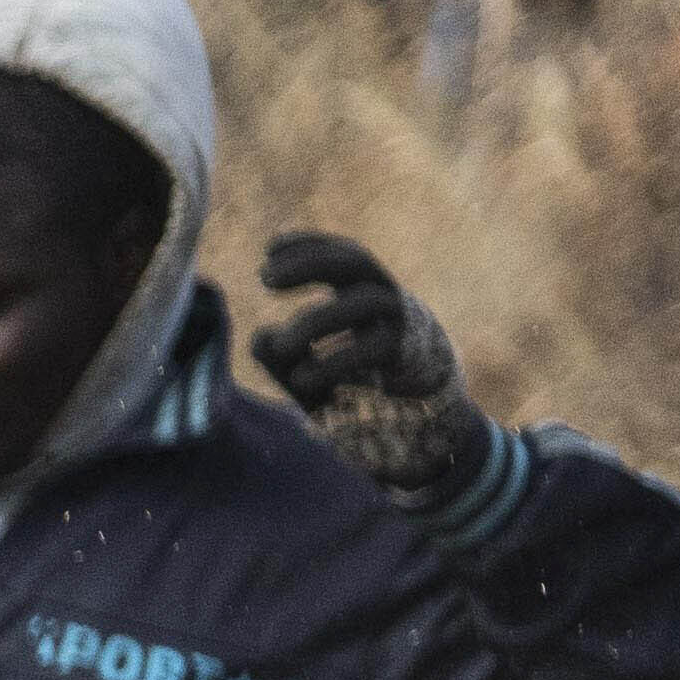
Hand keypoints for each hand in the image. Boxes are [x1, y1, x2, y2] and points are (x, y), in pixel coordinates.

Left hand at [251, 226, 485, 500]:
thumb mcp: (311, 377)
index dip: (310, 244)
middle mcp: (389, 304)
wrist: (420, 435)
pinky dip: (334, 361)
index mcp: (368, 297)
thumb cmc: (361, 397)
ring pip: (365, 302)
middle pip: (357, 262)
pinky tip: (302, 379)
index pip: (342, 256)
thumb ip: (283, 360)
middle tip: (264, 278)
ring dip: (317, 318)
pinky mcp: (413, 361)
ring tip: (281, 345)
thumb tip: (259, 335)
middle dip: (311, 262)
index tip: (269, 247)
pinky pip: (375, 348)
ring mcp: (404, 328)